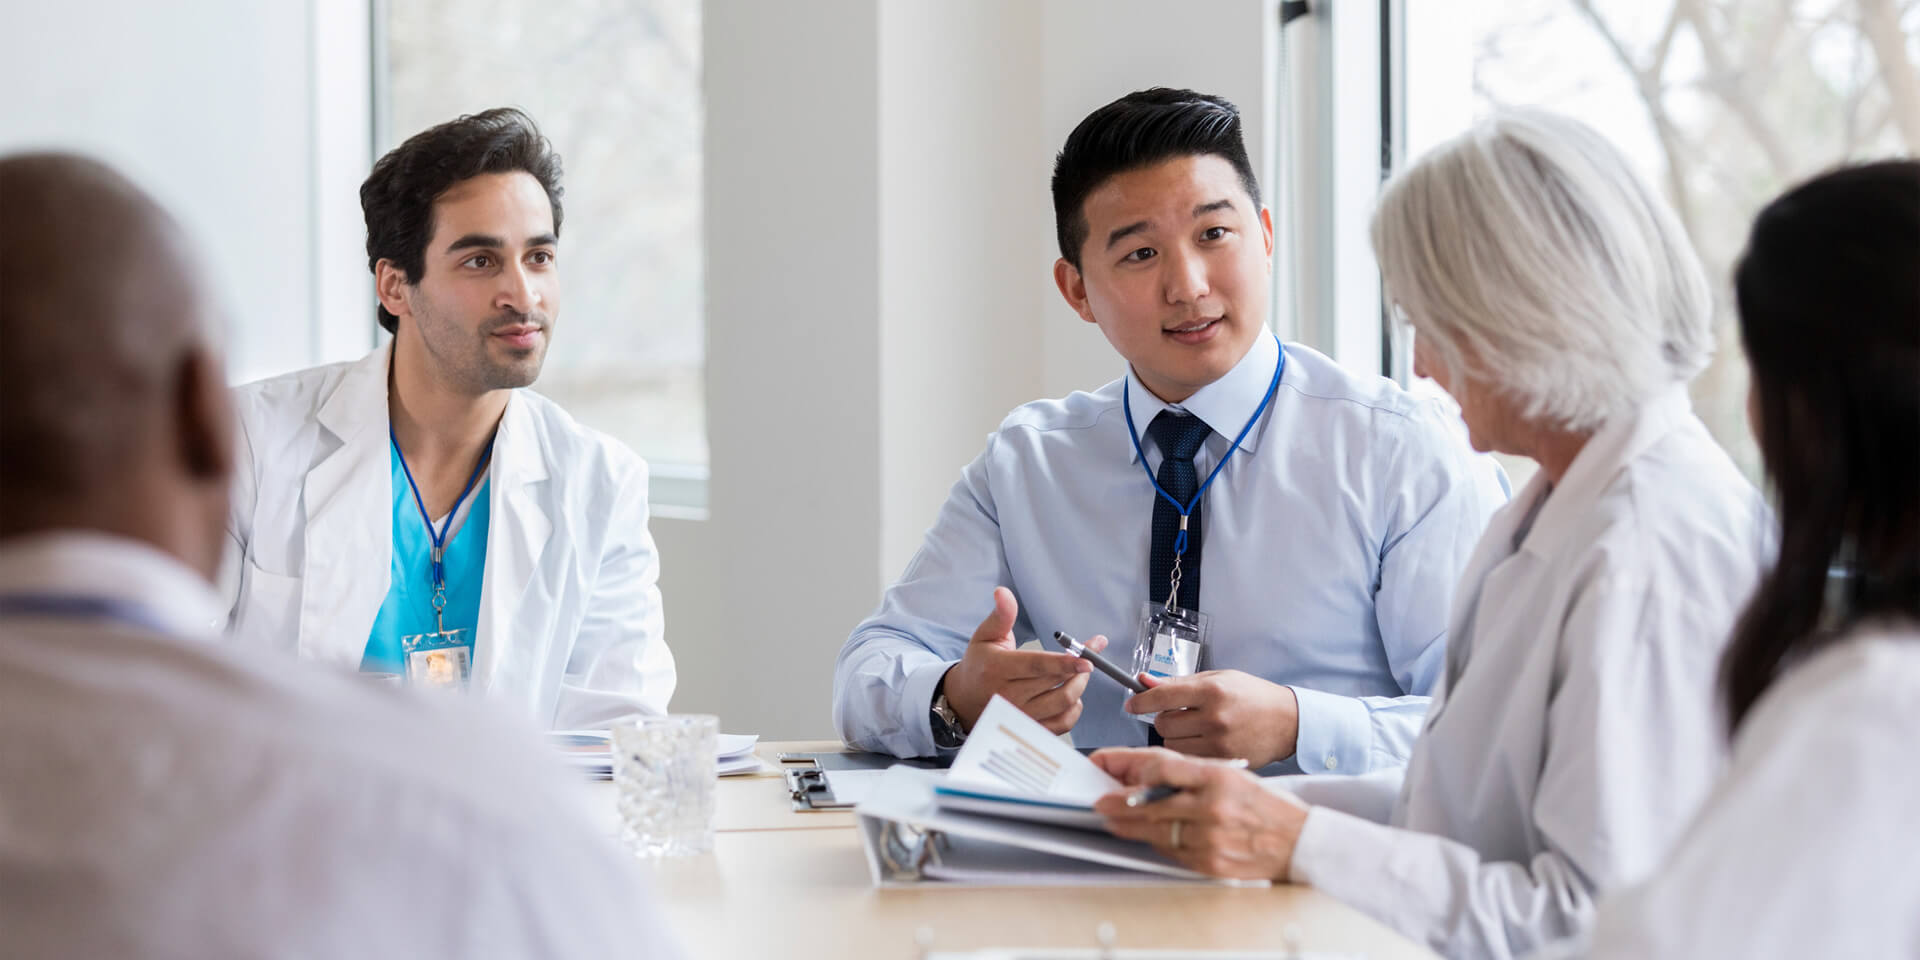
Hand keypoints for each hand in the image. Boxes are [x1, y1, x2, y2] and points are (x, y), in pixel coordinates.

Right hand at [941, 587, 1100, 733]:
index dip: (1064, 663)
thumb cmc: (979, 664)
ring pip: (1062, 704)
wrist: (963, 701)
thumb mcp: (985, 636)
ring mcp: (1020, 717)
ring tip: (1079, 673)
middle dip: (1080, 669)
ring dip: (1079, 687)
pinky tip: (1071, 695)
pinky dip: (1074, 709)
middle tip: (1089, 656)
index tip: (1088, 659)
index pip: (1037, 666)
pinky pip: (1062, 724)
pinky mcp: (1029, 729)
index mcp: (997, 669)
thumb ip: (1001, 615)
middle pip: (1056, 685)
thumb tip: (1003, 592)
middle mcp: (1008, 697)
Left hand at [1090, 747, 1308, 880]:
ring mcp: (1210, 836)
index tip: (1103, 764)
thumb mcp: (1231, 773)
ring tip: (1114, 819)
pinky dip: (1158, 843)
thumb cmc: (1265, 804)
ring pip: (1155, 830)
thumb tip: (1144, 773)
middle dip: (1118, 802)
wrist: (1300, 840)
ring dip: (1129, 825)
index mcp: (1217, 775)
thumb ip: (1189, 772)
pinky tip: (1151, 836)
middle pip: (1149, 802)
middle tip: (1099, 800)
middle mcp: (1212, 805)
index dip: (1125, 764)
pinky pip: (1171, 852)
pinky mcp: (1210, 862)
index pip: (1159, 765)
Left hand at [1123, 670, 1299, 767]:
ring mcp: (1219, 743)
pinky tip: (1203, 743)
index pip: (1163, 696)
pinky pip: (1187, 759)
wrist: (1288, 722)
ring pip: (1170, 745)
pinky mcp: (1223, 761)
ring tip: (1195, 729)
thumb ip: (1179, 682)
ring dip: (1174, 737)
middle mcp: (1214, 718)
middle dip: (1164, 719)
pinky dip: (1187, 752)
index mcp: (1212, 691)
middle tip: (1181, 715)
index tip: (1132, 704)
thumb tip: (1144, 680)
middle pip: (1162, 724)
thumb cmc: (1253, 696)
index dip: (1141, 701)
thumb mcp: (1218, 678)